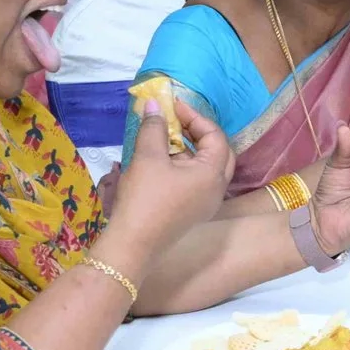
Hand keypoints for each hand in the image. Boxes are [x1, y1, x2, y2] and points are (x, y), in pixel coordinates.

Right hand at [109, 98, 232, 262]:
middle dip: (197, 133)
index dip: (195, 117)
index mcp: (213, 174)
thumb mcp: (148, 157)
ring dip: (187, 150)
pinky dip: (182, 167)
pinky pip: (195, 182)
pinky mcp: (192, 213)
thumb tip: (154, 105)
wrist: (133, 243)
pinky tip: (159, 161)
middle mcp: (216, 189)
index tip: (172, 106)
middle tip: (175, 121)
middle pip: (217, 152)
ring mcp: (206, 204)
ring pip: (205, 168)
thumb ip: (154, 128)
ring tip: (162, 138)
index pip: (215, 136)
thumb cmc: (144, 197)